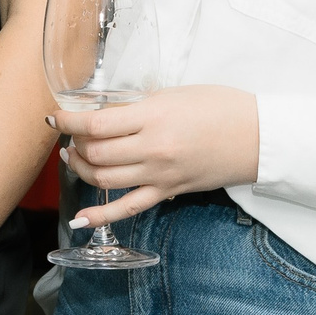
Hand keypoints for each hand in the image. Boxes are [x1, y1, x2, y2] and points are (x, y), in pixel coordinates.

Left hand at [60, 84, 260, 227]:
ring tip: (75, 158)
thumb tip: (105, 114)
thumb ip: (138, 106)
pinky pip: (129, 208)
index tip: (56, 117)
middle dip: (75, 144)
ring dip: (82, 169)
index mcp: (153, 117)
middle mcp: (153, 149)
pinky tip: (80, 219)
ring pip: (105, 178)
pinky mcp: (168, 192)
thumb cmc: (220, 107)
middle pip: (96, 153)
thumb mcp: (173, 94)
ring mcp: (160, 174)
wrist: (259, 137)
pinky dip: (101, 215)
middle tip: (70, 135)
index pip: (95, 124)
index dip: (68, 122)